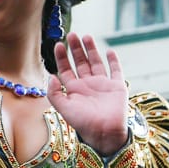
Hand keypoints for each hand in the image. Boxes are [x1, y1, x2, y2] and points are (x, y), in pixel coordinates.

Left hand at [48, 32, 128, 154]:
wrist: (104, 133)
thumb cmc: (82, 123)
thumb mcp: (63, 108)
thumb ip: (54, 92)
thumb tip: (51, 75)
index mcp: (74, 89)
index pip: (66, 69)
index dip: (62, 57)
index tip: (58, 44)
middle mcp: (87, 84)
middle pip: (80, 62)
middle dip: (76, 49)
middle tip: (72, 34)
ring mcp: (102, 84)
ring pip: (96, 62)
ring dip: (91, 49)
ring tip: (86, 36)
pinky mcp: (117, 86)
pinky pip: (116, 70)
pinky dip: (114, 60)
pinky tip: (109, 50)